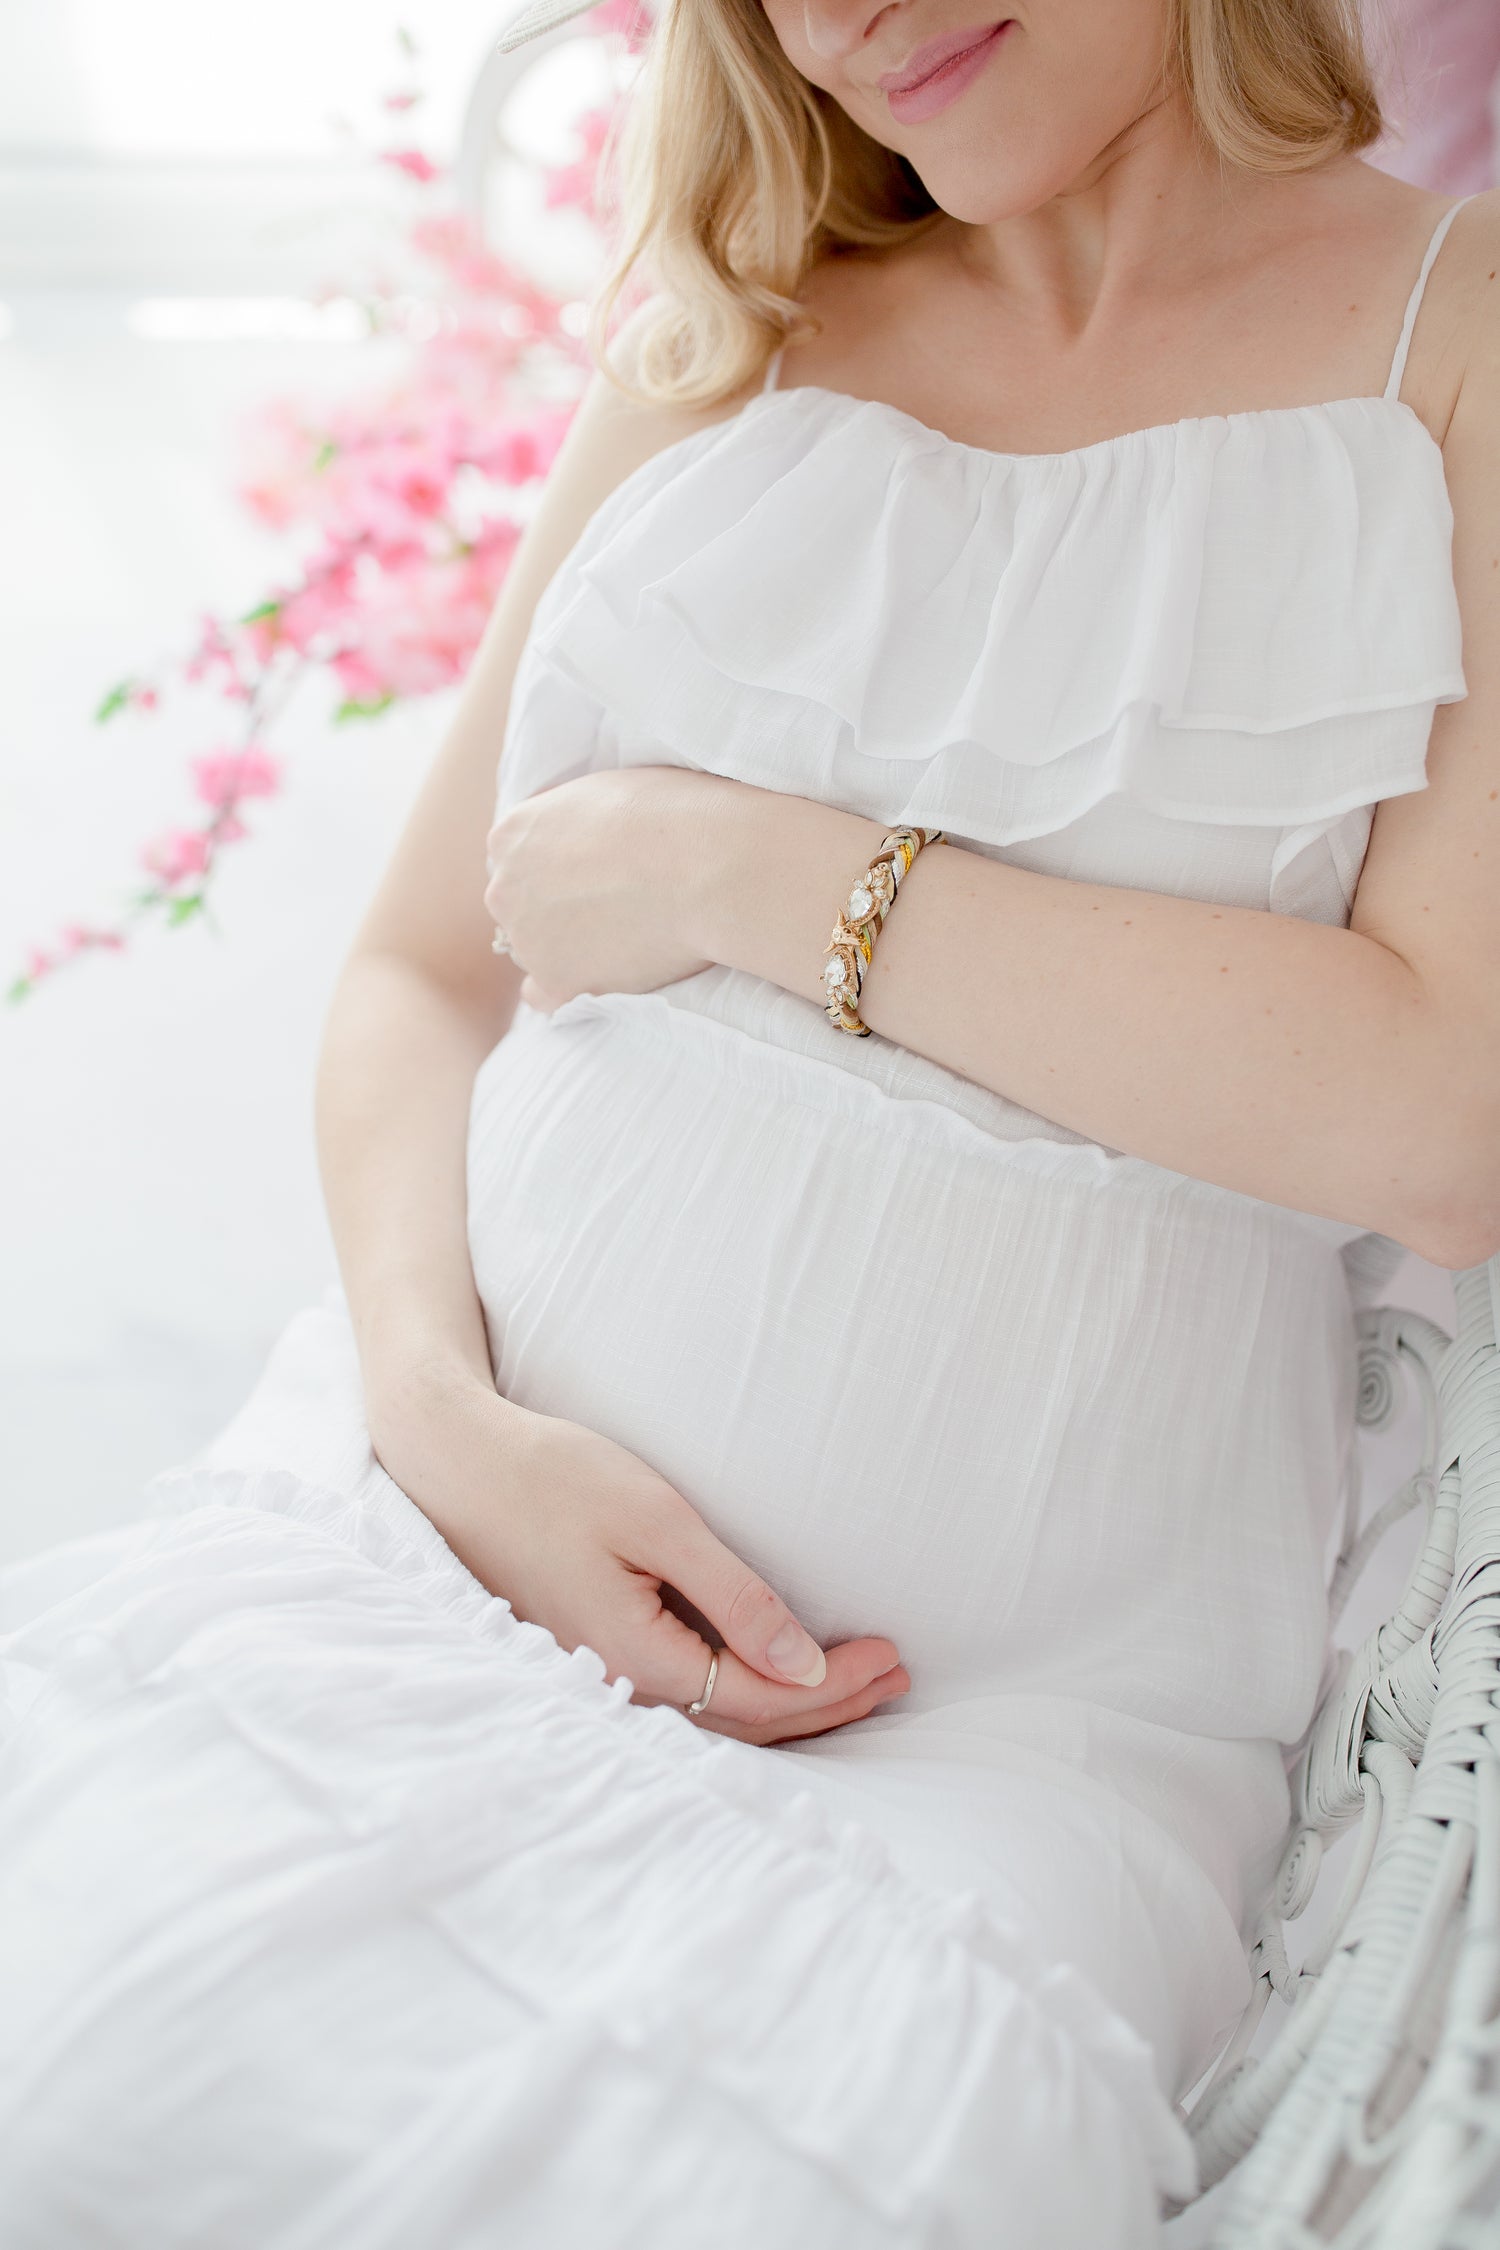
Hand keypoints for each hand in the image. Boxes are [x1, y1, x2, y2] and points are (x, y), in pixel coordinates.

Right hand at [402, 1384, 909, 1745]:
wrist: (456, 1463)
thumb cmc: (554, 1476)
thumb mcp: (657, 1521)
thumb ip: (734, 1598)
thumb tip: (804, 1668)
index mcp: (635, 1658)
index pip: (758, 1699)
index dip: (832, 1686)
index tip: (889, 1653)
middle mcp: (616, 1684)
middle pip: (742, 1723)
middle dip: (826, 1705)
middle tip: (896, 1677)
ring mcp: (599, 1674)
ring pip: (714, 1717)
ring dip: (791, 1704)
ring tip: (857, 1684)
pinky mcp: (591, 1651)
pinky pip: (684, 1695)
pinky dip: (743, 1692)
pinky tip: (772, 1674)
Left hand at [483, 765, 723, 1011]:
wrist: (706, 866)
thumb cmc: (668, 815)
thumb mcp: (602, 790)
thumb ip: (569, 819)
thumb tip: (575, 840)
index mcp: (511, 836)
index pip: (517, 858)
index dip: (557, 864)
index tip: (592, 870)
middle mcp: (505, 890)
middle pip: (520, 904)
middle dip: (554, 904)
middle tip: (609, 902)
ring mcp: (529, 942)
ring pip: (534, 949)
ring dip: (565, 945)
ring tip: (622, 935)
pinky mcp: (560, 984)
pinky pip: (543, 996)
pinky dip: (564, 988)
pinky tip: (597, 976)